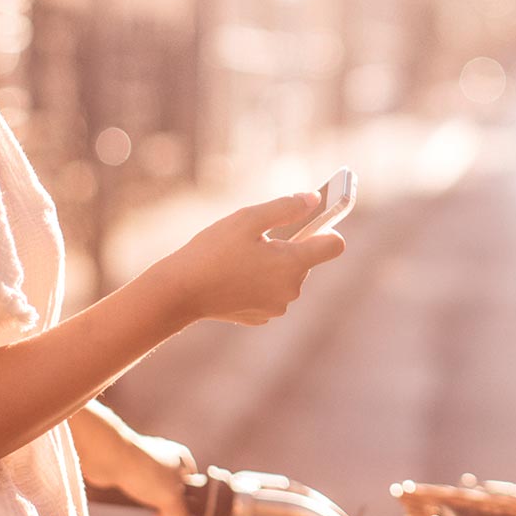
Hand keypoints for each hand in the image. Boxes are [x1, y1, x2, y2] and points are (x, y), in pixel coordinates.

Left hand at [97, 431, 197, 515]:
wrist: (108, 457)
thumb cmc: (143, 471)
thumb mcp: (171, 498)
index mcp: (182, 461)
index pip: (194, 489)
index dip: (187, 509)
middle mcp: (165, 461)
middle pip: (173, 493)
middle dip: (167, 509)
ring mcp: (145, 466)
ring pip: (153, 493)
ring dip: (150, 506)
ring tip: (148, 514)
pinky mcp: (126, 472)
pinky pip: (135, 490)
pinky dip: (134, 501)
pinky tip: (131, 504)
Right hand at [143, 192, 347, 326]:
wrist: (180, 291)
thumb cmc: (213, 251)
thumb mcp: (248, 219)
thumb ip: (286, 207)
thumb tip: (314, 199)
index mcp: (293, 263)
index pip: (335, 245)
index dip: (327, 229)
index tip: (315, 222)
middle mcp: (292, 289)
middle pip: (305, 261)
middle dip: (288, 247)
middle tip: (257, 240)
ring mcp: (277, 306)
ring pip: (286, 277)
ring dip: (271, 266)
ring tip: (240, 259)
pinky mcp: (261, 316)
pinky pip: (270, 293)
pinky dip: (258, 284)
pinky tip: (234, 278)